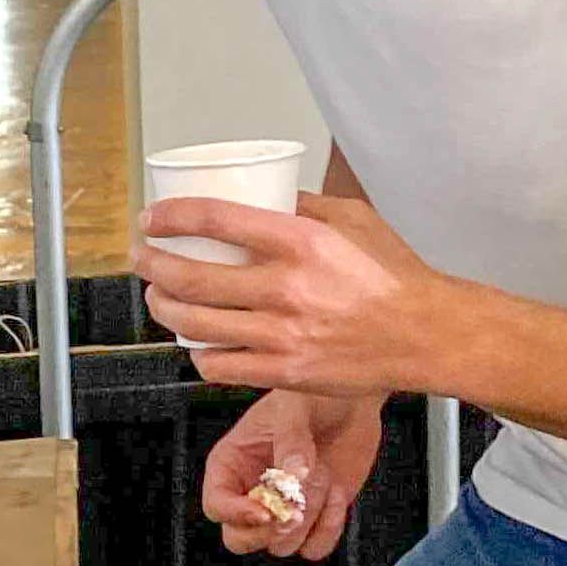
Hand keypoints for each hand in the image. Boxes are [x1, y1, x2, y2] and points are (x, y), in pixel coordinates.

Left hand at [139, 189, 448, 394]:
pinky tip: (195, 343)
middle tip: (143, 258)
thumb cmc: (392, 276)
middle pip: (190, 277)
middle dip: (152, 266)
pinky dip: (197, 354)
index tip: (153, 219)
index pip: (215, 219)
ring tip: (158, 297)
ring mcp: (282, 335)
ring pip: (194, 324)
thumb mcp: (352, 219)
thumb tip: (262, 193)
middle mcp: (286, 288)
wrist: (423, 334)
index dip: (171, 217)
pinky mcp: (283, 372)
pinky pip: (219, 366)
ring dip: (163, 309)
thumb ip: (303, 205)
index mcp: (301, 241)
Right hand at [197, 389, 387, 561]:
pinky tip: (337, 494)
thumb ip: (291, 442)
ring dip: (308, 518)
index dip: (236, 514)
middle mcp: (251, 492)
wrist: (352, 401)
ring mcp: (283, 510)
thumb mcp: (295, 409)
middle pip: (239, 539)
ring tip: (324, 477)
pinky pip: (313, 548)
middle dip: (266, 532)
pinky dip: (329, 528)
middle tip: (292, 513)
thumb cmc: (312, 396)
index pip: (217, 505)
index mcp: (231, 464)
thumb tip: (293, 475)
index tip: (265, 510)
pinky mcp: (313, 520)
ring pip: (281, 545)